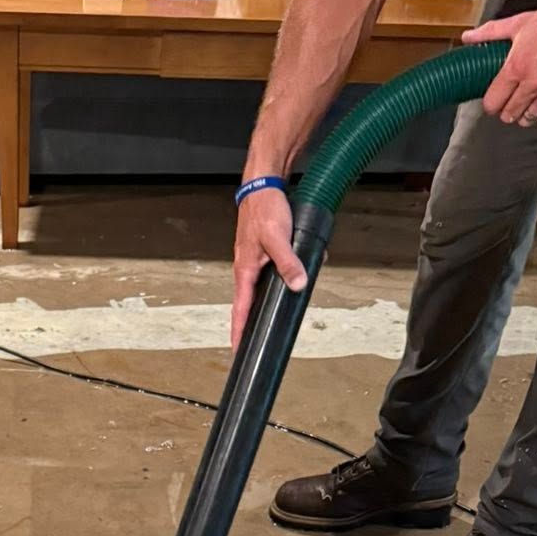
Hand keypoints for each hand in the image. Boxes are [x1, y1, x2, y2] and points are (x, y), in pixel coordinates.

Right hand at [231, 184, 304, 347]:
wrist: (263, 185)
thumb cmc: (265, 209)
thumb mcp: (278, 238)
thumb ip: (289, 262)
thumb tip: (299, 284)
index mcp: (245, 270)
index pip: (240, 309)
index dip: (239, 331)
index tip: (238, 350)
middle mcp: (247, 269)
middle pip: (246, 304)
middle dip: (247, 325)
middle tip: (249, 345)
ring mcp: (254, 262)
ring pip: (258, 290)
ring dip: (262, 305)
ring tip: (265, 323)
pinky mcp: (262, 253)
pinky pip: (268, 274)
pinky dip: (277, 282)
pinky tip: (288, 284)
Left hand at [463, 0, 536, 130]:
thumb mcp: (519, 23)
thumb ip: (491, 33)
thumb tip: (469, 37)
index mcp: (516, 67)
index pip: (492, 102)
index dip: (492, 104)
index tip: (494, 102)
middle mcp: (531, 84)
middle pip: (509, 114)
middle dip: (507, 110)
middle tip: (511, 103)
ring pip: (528, 119)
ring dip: (525, 115)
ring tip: (528, 104)